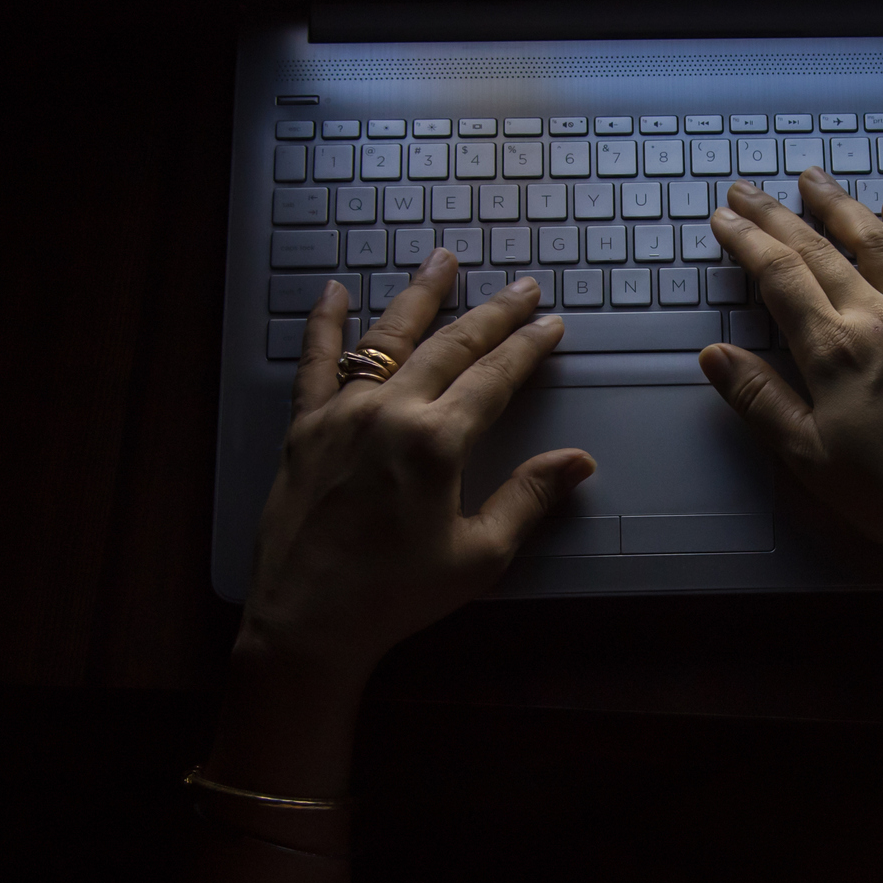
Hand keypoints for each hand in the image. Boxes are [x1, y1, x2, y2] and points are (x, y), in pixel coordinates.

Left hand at [240, 251, 594, 673]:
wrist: (305, 621)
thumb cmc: (396, 595)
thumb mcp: (477, 555)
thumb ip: (527, 498)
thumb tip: (579, 462)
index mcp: (436, 443)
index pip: (494, 378)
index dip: (527, 347)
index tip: (550, 323)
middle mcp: (389, 412)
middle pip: (450, 346)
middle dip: (491, 314)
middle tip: (521, 286)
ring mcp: (341, 413)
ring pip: (387, 338)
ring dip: (420, 297)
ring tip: (442, 261)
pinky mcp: (303, 426)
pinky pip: (314, 362)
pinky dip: (325, 324)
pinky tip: (334, 292)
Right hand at [701, 171, 882, 580]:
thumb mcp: (807, 457)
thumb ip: (758, 399)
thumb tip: (713, 354)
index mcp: (835, 351)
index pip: (779, 276)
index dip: (747, 241)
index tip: (724, 218)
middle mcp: (880, 319)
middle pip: (819, 249)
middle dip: (777, 214)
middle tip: (748, 188)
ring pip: (876, 242)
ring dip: (841, 205)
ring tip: (814, 178)